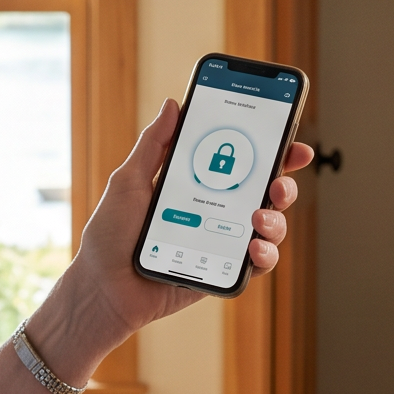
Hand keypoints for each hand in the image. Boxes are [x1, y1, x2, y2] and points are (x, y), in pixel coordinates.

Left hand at [28, 99, 312, 380]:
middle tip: (279, 182)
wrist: (103, 288)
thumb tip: (173, 104)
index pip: (240, 164)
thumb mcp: (129, 181)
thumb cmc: (110, 236)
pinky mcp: (224, 271)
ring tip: (259, 217)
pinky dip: (266, 254)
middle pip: (265, 192)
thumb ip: (154, 145)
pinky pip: (258, 263)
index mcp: (197, 185)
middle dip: (284, 183)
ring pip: (270, 226)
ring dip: (277, 219)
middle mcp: (216, 211)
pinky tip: (254, 247)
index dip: (271, 151)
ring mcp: (222, 241)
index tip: (290, 140)